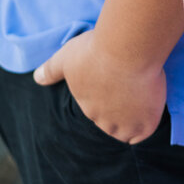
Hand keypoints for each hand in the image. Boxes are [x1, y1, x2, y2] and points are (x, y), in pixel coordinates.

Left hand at [33, 30, 166, 143]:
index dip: (102, 97)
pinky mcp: (146, 121)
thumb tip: (36, 79)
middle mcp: (103, 119)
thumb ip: (52, 70)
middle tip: (126, 91)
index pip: (93, 110)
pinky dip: (144, 127)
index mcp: (86, 105)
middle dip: (115, 112)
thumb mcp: (66, 56)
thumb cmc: (95, 50)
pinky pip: (144, 134)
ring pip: (125, 133)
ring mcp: (125, 123)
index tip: (111, 83)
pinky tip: (147, 114)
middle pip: (108, 124)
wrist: (127, 49)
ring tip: (138, 104)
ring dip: (129, 122)